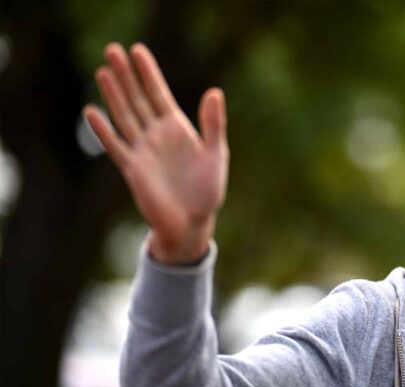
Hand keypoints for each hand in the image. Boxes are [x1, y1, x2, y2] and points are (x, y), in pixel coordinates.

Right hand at [84, 43, 228, 263]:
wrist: (193, 223)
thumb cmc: (208, 190)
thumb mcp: (216, 154)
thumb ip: (213, 124)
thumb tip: (214, 91)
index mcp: (178, 129)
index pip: (159, 94)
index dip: (149, 73)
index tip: (137, 50)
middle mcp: (157, 136)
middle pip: (138, 99)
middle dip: (126, 76)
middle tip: (112, 49)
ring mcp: (143, 151)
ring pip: (124, 116)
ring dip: (114, 95)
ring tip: (103, 71)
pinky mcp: (133, 169)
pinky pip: (116, 146)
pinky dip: (104, 131)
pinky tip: (91, 112)